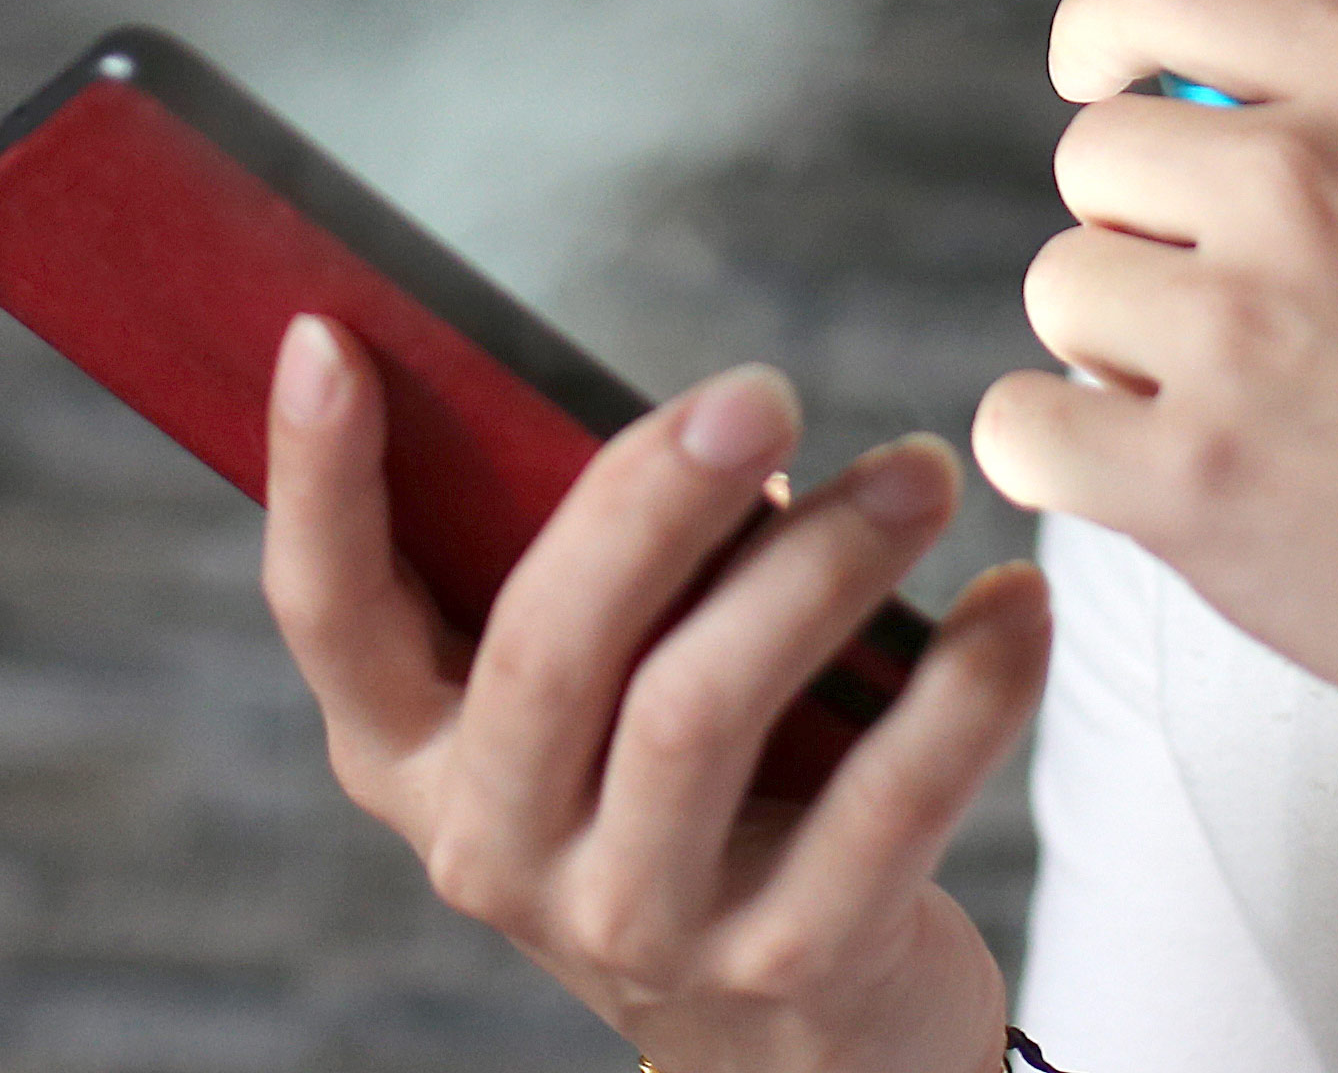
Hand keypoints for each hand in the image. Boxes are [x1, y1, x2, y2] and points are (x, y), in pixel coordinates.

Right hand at [262, 314, 1046, 1072]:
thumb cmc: (703, 792)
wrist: (805, 1044)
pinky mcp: (785, 963)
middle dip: (656, 495)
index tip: (328, 334)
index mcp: (415, 758)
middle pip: (549, 642)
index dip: (316, 479)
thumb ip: (613, 572)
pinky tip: (1021, 600)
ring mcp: (632, 922)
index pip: (329, 614)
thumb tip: (709, 422)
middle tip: (768, 390)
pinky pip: (885, 802)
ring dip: (826, 564)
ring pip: (702, 709)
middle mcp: (491, 850)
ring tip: (924, 473)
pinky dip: (966, 686)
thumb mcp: (610, 695)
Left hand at [974, 0, 1337, 781]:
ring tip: (1255, 409)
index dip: (1105, 38)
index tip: (1104, 85)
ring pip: (1062, 289)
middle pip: (1095, 156)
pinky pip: (1023, 425)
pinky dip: (1074, 456)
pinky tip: (1172, 477)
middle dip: (1151, 231)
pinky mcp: (1191, 482)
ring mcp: (1241, 333)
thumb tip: (1212, 76)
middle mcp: (1305, 181)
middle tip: (1253, 314)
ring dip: (1127, 351)